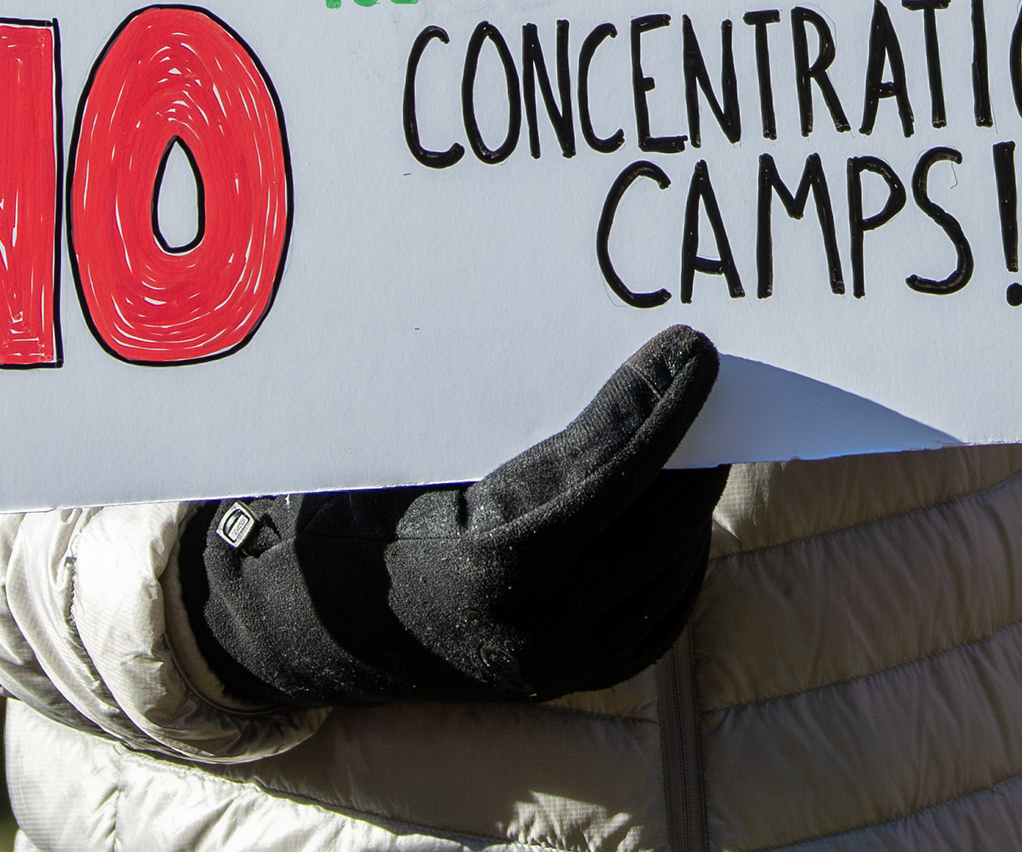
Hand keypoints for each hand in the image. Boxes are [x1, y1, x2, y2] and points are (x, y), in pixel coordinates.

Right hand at [184, 325, 728, 707]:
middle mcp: (540, 624)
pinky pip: (664, 610)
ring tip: (697, 427)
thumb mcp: (416, 461)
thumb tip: (593, 345)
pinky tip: (678, 502)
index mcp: (496, 561)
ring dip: (691, 489)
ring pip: (671, 561)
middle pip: (657, 514)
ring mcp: (565, 661)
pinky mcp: (580, 676)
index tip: (690, 348)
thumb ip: (506, 426)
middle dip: (689, 436)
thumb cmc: (362, 517)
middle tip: (698, 373)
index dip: (658, 404)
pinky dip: (682, 551)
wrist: (322, 630)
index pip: (611, 469)